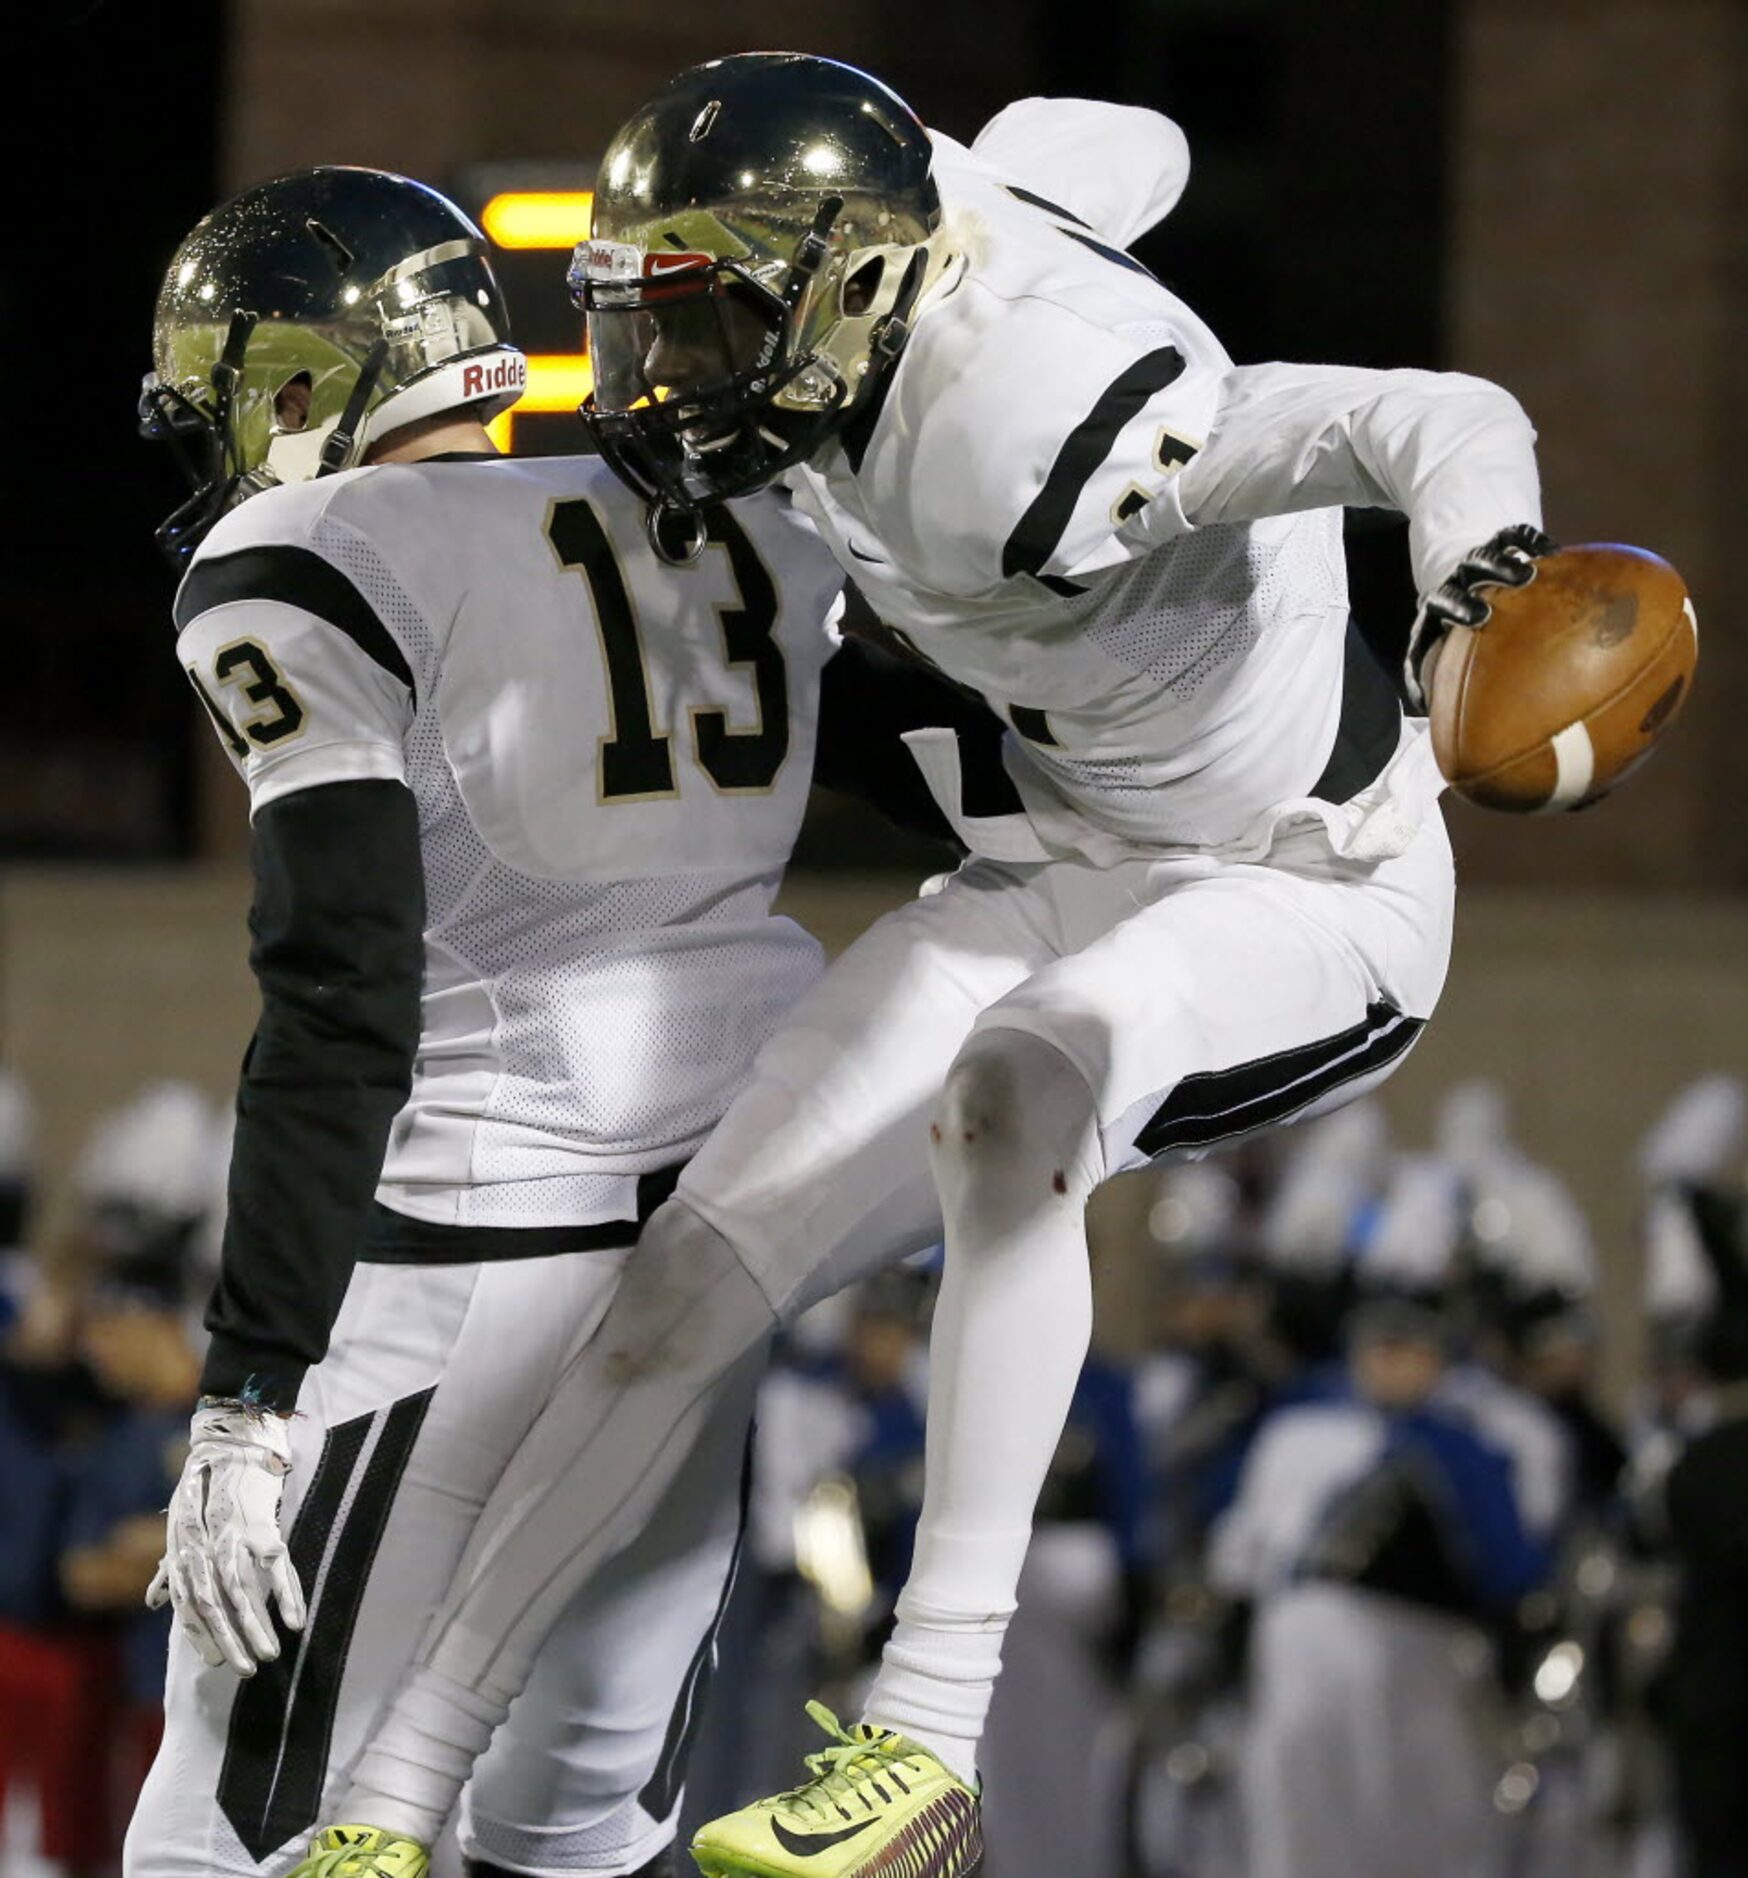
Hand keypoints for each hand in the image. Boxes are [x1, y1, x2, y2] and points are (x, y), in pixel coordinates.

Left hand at [148, 1401, 305, 1675]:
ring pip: (242, 1593)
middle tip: (243, 1671)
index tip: (214, 1661)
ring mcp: (233, 1537)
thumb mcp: (178, 1524)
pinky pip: (276, 1568)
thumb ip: (169, 1566)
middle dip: (228, 1641)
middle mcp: (203, 1548)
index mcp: (183, 1551)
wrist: (231, 1443)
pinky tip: (296, 1621)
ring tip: (269, 1656)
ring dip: (256, 1628)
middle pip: (213, 1605)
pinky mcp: (263, 1525)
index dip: (200, 1634)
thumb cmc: (203, 1486)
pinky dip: (287, 1596)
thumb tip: (153, 1600)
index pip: (188, 1603)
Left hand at [1404, 522, 1557, 709]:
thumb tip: (1421, 704)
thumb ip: (1431, 670)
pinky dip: (1531, 540)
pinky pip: (1515, 534)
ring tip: (1529, 574)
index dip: (1455, 608)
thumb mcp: (1440, 645)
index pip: (1441, 601)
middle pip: (1465, 577)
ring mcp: (1480, 559)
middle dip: (1482, 584)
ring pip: (1488, 554)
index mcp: (1440, 601)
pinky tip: (1554, 552)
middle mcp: (1458, 577)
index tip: (1476, 619)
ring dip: (1506, 564)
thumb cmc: (1456, 626)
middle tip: (1496, 601)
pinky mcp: (1502, 542)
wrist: (1461, 577)